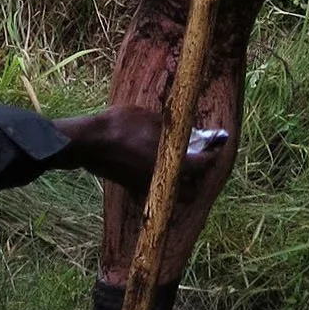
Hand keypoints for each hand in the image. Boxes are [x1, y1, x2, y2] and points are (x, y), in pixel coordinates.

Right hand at [51, 104, 228, 195]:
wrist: (89, 142)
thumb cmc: (121, 126)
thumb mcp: (152, 119)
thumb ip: (174, 129)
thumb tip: (191, 133)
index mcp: (173, 164)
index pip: (204, 164)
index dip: (215, 151)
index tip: (220, 141)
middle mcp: (162, 180)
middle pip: (192, 186)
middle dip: (199, 173)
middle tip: (201, 153)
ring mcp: (145, 186)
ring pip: (172, 190)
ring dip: (180, 177)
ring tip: (178, 158)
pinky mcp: (131, 186)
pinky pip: (153, 186)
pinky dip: (159, 177)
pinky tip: (155, 162)